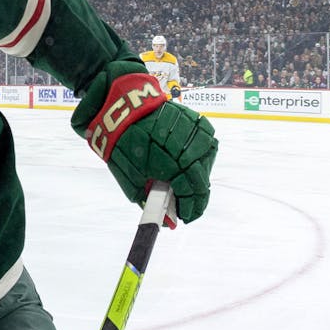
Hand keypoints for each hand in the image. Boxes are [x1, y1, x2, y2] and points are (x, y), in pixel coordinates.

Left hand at [73, 62, 216, 221]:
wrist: (122, 106)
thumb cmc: (122, 144)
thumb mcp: (129, 178)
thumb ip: (149, 200)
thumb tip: (170, 222)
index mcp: (171, 162)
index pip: (192, 191)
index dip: (192, 207)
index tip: (187, 217)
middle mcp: (188, 146)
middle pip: (202, 178)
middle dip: (195, 195)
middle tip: (186, 204)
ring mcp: (196, 131)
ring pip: (207, 161)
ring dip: (197, 174)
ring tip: (183, 181)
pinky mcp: (197, 119)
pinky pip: (207, 142)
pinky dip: (199, 154)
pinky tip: (187, 160)